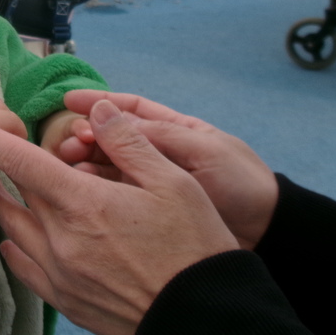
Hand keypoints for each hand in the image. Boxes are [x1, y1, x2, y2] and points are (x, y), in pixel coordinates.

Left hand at [0, 99, 238, 334]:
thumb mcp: (173, 181)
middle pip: (16, 196)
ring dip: (6, 208)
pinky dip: (16, 248)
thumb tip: (97, 110)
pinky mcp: (67, 301)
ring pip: (15, 232)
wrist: (203, 322)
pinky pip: (25, 269)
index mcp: (83, 203)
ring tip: (0, 192)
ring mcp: (60, 274)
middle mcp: (61, 239)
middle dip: (4, 172)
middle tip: (1, 156)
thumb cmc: (193, 246)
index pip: (20, 162)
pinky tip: (15, 241)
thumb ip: (128, 142)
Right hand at [63, 90, 277, 249]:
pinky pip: (115, 195)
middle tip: (67, 142)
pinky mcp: (146, 213)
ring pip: (108, 167)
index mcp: (174, 131)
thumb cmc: (242, 185)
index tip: (68, 100)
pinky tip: (80, 190)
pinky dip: (95, 190)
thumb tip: (107, 112)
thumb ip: (158, 135)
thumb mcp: (204, 152)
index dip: (98, 102)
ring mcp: (150, 185)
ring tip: (68, 164)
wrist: (267, 234)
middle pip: (111, 138)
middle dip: (86, 135)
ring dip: (85, 163)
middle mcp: (156, 155)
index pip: (130, 109)